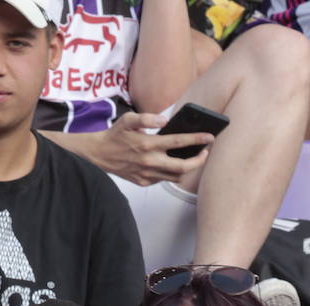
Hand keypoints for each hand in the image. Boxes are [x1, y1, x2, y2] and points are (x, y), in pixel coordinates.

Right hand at [88, 112, 210, 185]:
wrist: (99, 155)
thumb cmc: (115, 135)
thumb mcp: (128, 120)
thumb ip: (147, 118)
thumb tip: (164, 119)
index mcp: (148, 145)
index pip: (178, 142)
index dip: (197, 140)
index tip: (210, 137)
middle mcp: (149, 162)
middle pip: (183, 167)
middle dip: (199, 160)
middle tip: (206, 152)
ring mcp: (147, 175)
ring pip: (175, 176)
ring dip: (187, 168)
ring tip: (194, 158)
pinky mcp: (143, 182)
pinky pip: (163, 180)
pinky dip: (171, 173)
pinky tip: (174, 164)